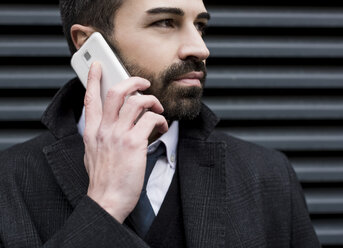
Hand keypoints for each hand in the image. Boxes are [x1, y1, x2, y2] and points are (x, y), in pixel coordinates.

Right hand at [83, 62, 167, 222]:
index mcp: (93, 132)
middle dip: (133, 81)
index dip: (93, 79)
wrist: (107, 200)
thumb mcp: (92, 154)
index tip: (97, 66)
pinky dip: (159, 120)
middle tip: (144, 83)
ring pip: (137, 101)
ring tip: (157, 110)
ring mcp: (118, 134)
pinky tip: (161, 128)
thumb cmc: (104, 180)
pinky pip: (151, 119)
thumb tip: (109, 125)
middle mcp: (104, 129)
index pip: (90, 98)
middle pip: (116, 92)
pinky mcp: (134, 143)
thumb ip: (99, 136)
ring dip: (152, 101)